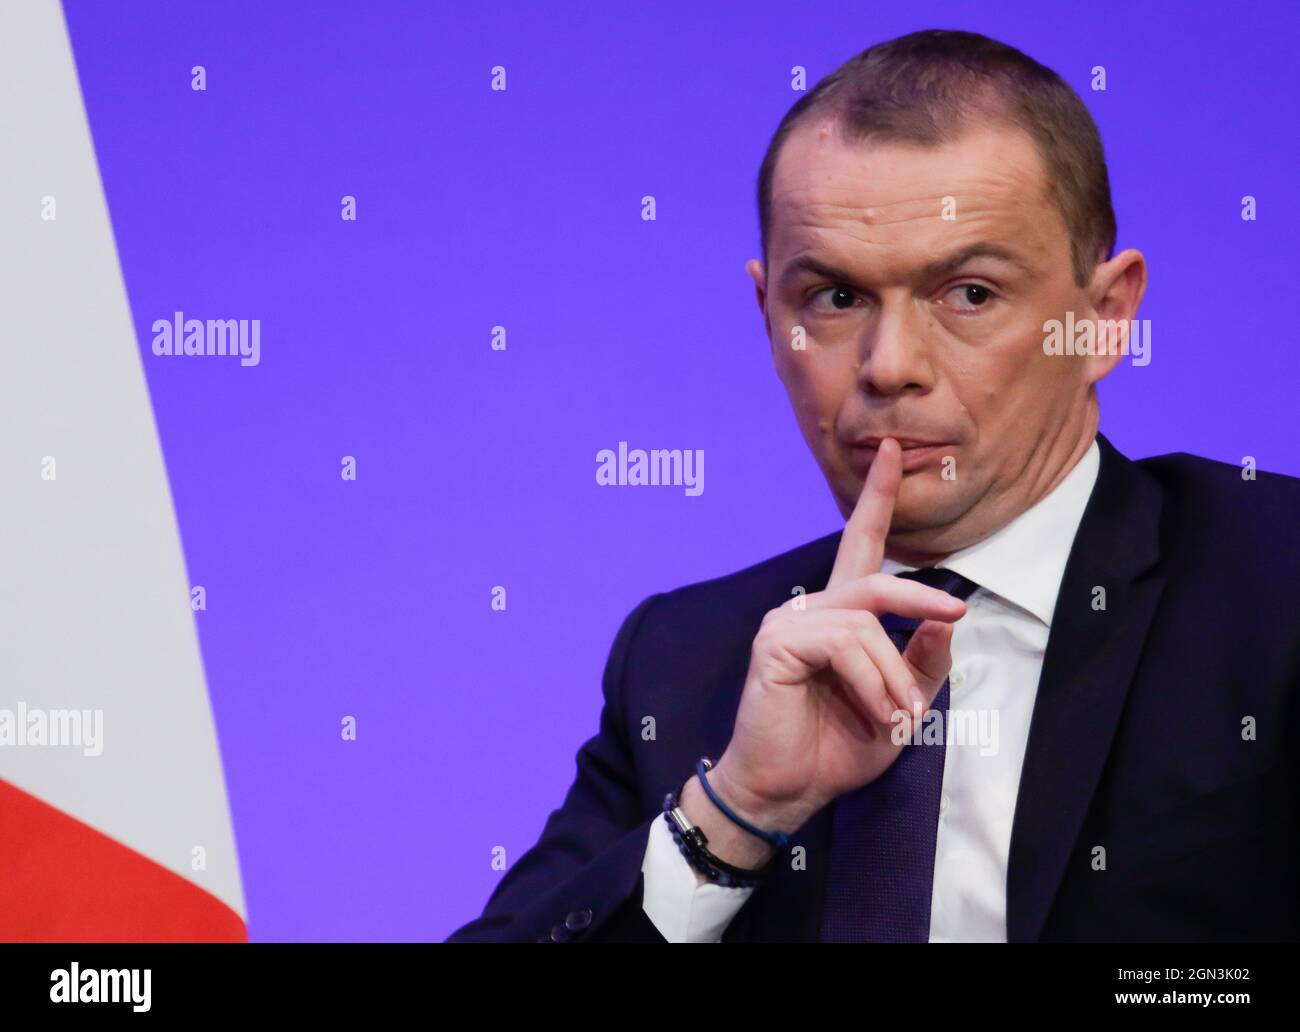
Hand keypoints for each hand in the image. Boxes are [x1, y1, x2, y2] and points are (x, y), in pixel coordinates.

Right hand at [695, 438, 966, 857]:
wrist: (786, 791)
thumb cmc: (836, 749)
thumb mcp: (901, 707)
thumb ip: (922, 663)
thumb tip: (946, 617)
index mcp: (838, 619)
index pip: (860, 547)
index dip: (877, 500)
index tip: (894, 452)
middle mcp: (810, 609)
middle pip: (874, 578)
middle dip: (920, 594)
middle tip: (957, 610)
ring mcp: (789, 621)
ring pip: (866, 619)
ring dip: (894, 673)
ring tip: (899, 717)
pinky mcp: (777, 641)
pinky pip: (843, 641)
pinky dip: (871, 679)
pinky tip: (875, 711)